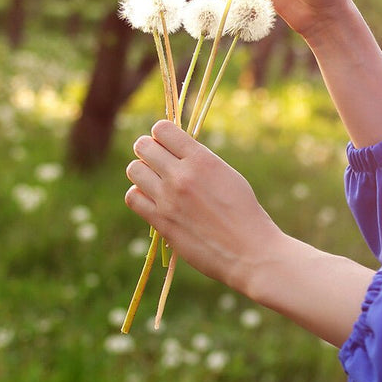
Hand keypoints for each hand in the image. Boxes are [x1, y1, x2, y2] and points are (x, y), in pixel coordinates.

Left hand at [125, 120, 284, 290]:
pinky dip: (139, 195)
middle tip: (158, 162)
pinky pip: (133, 197)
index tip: (167, 145)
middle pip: (143, 146)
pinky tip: (153, 200)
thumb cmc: (244, 213)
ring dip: (142, 172)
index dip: (161, 134)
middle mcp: (181, 175)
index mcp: (202, 160)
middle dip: (148, 150)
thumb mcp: (227, 175)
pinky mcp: (161, 222)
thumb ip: (199, 161)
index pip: (162, 129)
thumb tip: (175, 151)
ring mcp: (168, 199)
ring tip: (155, 182)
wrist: (249, 252)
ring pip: (134, 170)